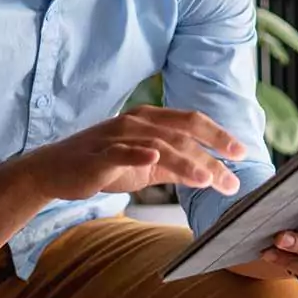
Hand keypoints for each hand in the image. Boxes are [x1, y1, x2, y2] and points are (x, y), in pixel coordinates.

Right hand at [21, 105, 246, 202]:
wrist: (55, 170)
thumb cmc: (102, 165)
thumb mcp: (145, 166)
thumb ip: (175, 166)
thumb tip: (211, 173)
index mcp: (150, 119)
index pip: (191, 121)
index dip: (218, 134)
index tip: (242, 151)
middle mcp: (137, 121)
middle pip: (181, 132)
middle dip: (212, 150)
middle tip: (236, 170)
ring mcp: (117, 136)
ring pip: (159, 144)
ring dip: (186, 160)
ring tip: (209, 178)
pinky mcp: (99, 154)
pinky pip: (121, 151)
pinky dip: (138, 152)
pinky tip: (154, 156)